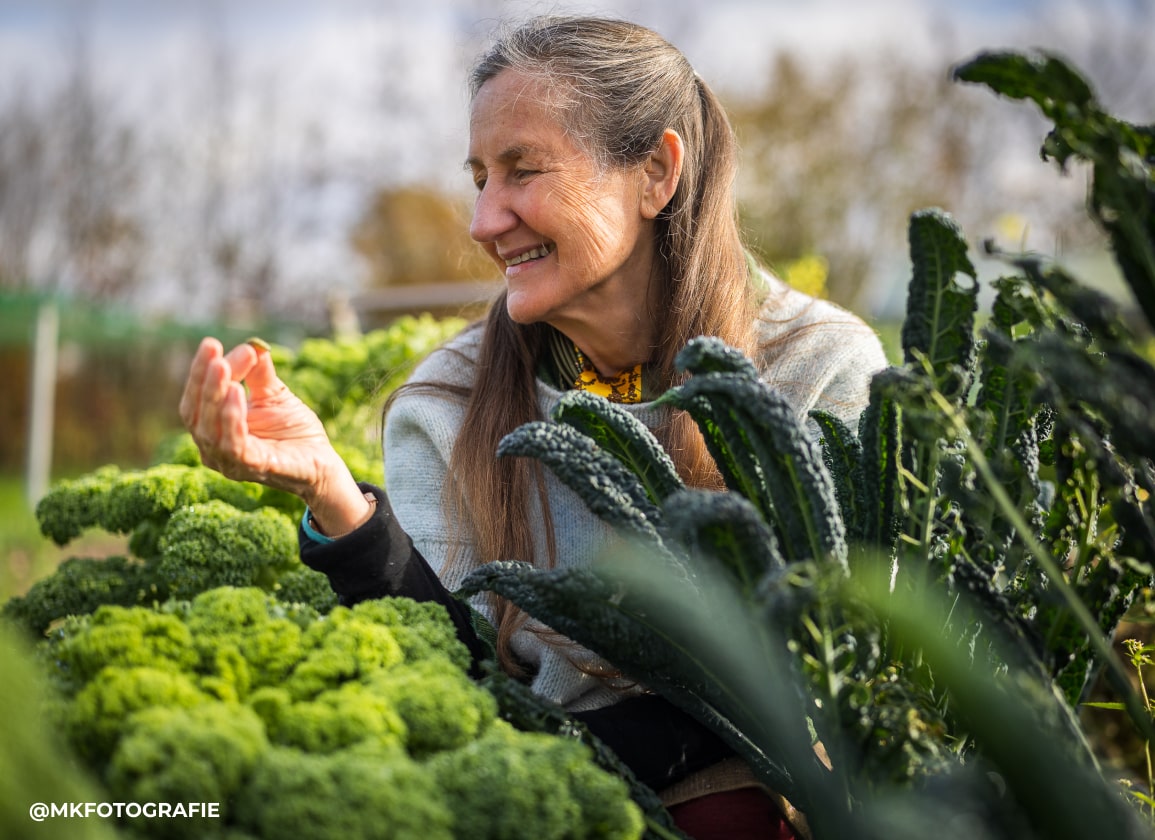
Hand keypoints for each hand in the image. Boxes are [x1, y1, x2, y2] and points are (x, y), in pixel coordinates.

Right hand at [179, 337, 370, 532]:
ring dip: (214, 396)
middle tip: (215, 355)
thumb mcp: (274, 395)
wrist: (322, 461)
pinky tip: (237, 394)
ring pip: (209, 430)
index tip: (210, 344)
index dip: (200, 372)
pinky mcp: (251, 468)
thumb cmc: (294, 431)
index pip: (196, 399)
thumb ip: (259, 373)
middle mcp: (213, 448)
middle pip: (195, 413)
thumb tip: (251, 346)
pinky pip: (234, 446)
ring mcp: (229, 462)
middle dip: (203, 381)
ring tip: (223, 368)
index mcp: (213, 429)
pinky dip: (232, 419)